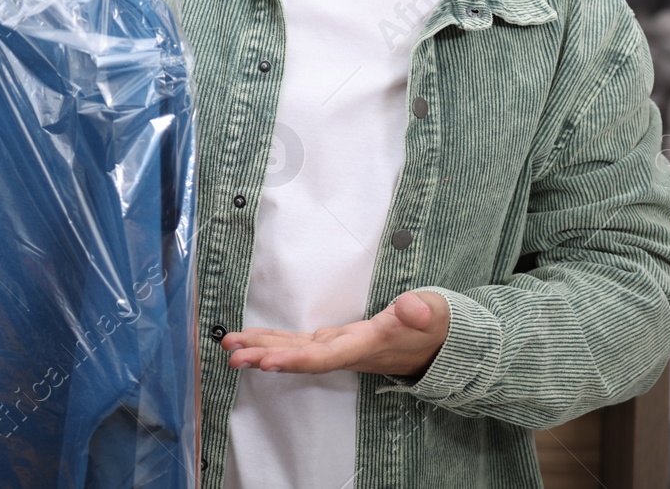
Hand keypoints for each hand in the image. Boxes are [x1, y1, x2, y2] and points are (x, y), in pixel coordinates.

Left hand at [222, 290, 449, 376]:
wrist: (441, 343)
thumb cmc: (437, 326)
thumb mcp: (435, 314)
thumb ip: (422, 312)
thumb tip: (413, 308)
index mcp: (368, 345)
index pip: (328, 356)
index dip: (297, 360)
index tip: (267, 362)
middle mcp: (347, 351)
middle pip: (302, 358)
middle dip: (266, 357)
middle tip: (232, 354)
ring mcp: (340, 347)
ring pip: (296, 351)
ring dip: (262, 349)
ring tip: (229, 346)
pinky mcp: (336, 341)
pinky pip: (300, 344)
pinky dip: (275, 341)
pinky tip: (252, 340)